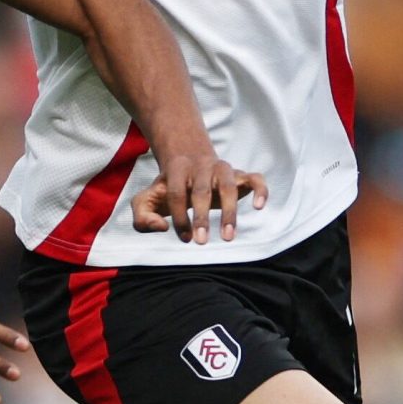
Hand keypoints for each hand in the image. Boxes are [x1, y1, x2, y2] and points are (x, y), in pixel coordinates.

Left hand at [133, 157, 268, 243]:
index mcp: (176, 169)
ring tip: (227, 237)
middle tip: (201, 241)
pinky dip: (260, 190)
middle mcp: (201, 166)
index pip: (176, 193)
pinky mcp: (240, 174)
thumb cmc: (167, 189)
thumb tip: (162, 227)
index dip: (179, 216)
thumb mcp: (146, 200)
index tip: (184, 237)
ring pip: (229, 186)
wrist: (189, 162)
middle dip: (201, 217)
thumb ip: (142, 217)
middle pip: (201, 190)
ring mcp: (223, 168)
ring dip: (229, 212)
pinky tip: (258, 207)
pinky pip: (256, 178)